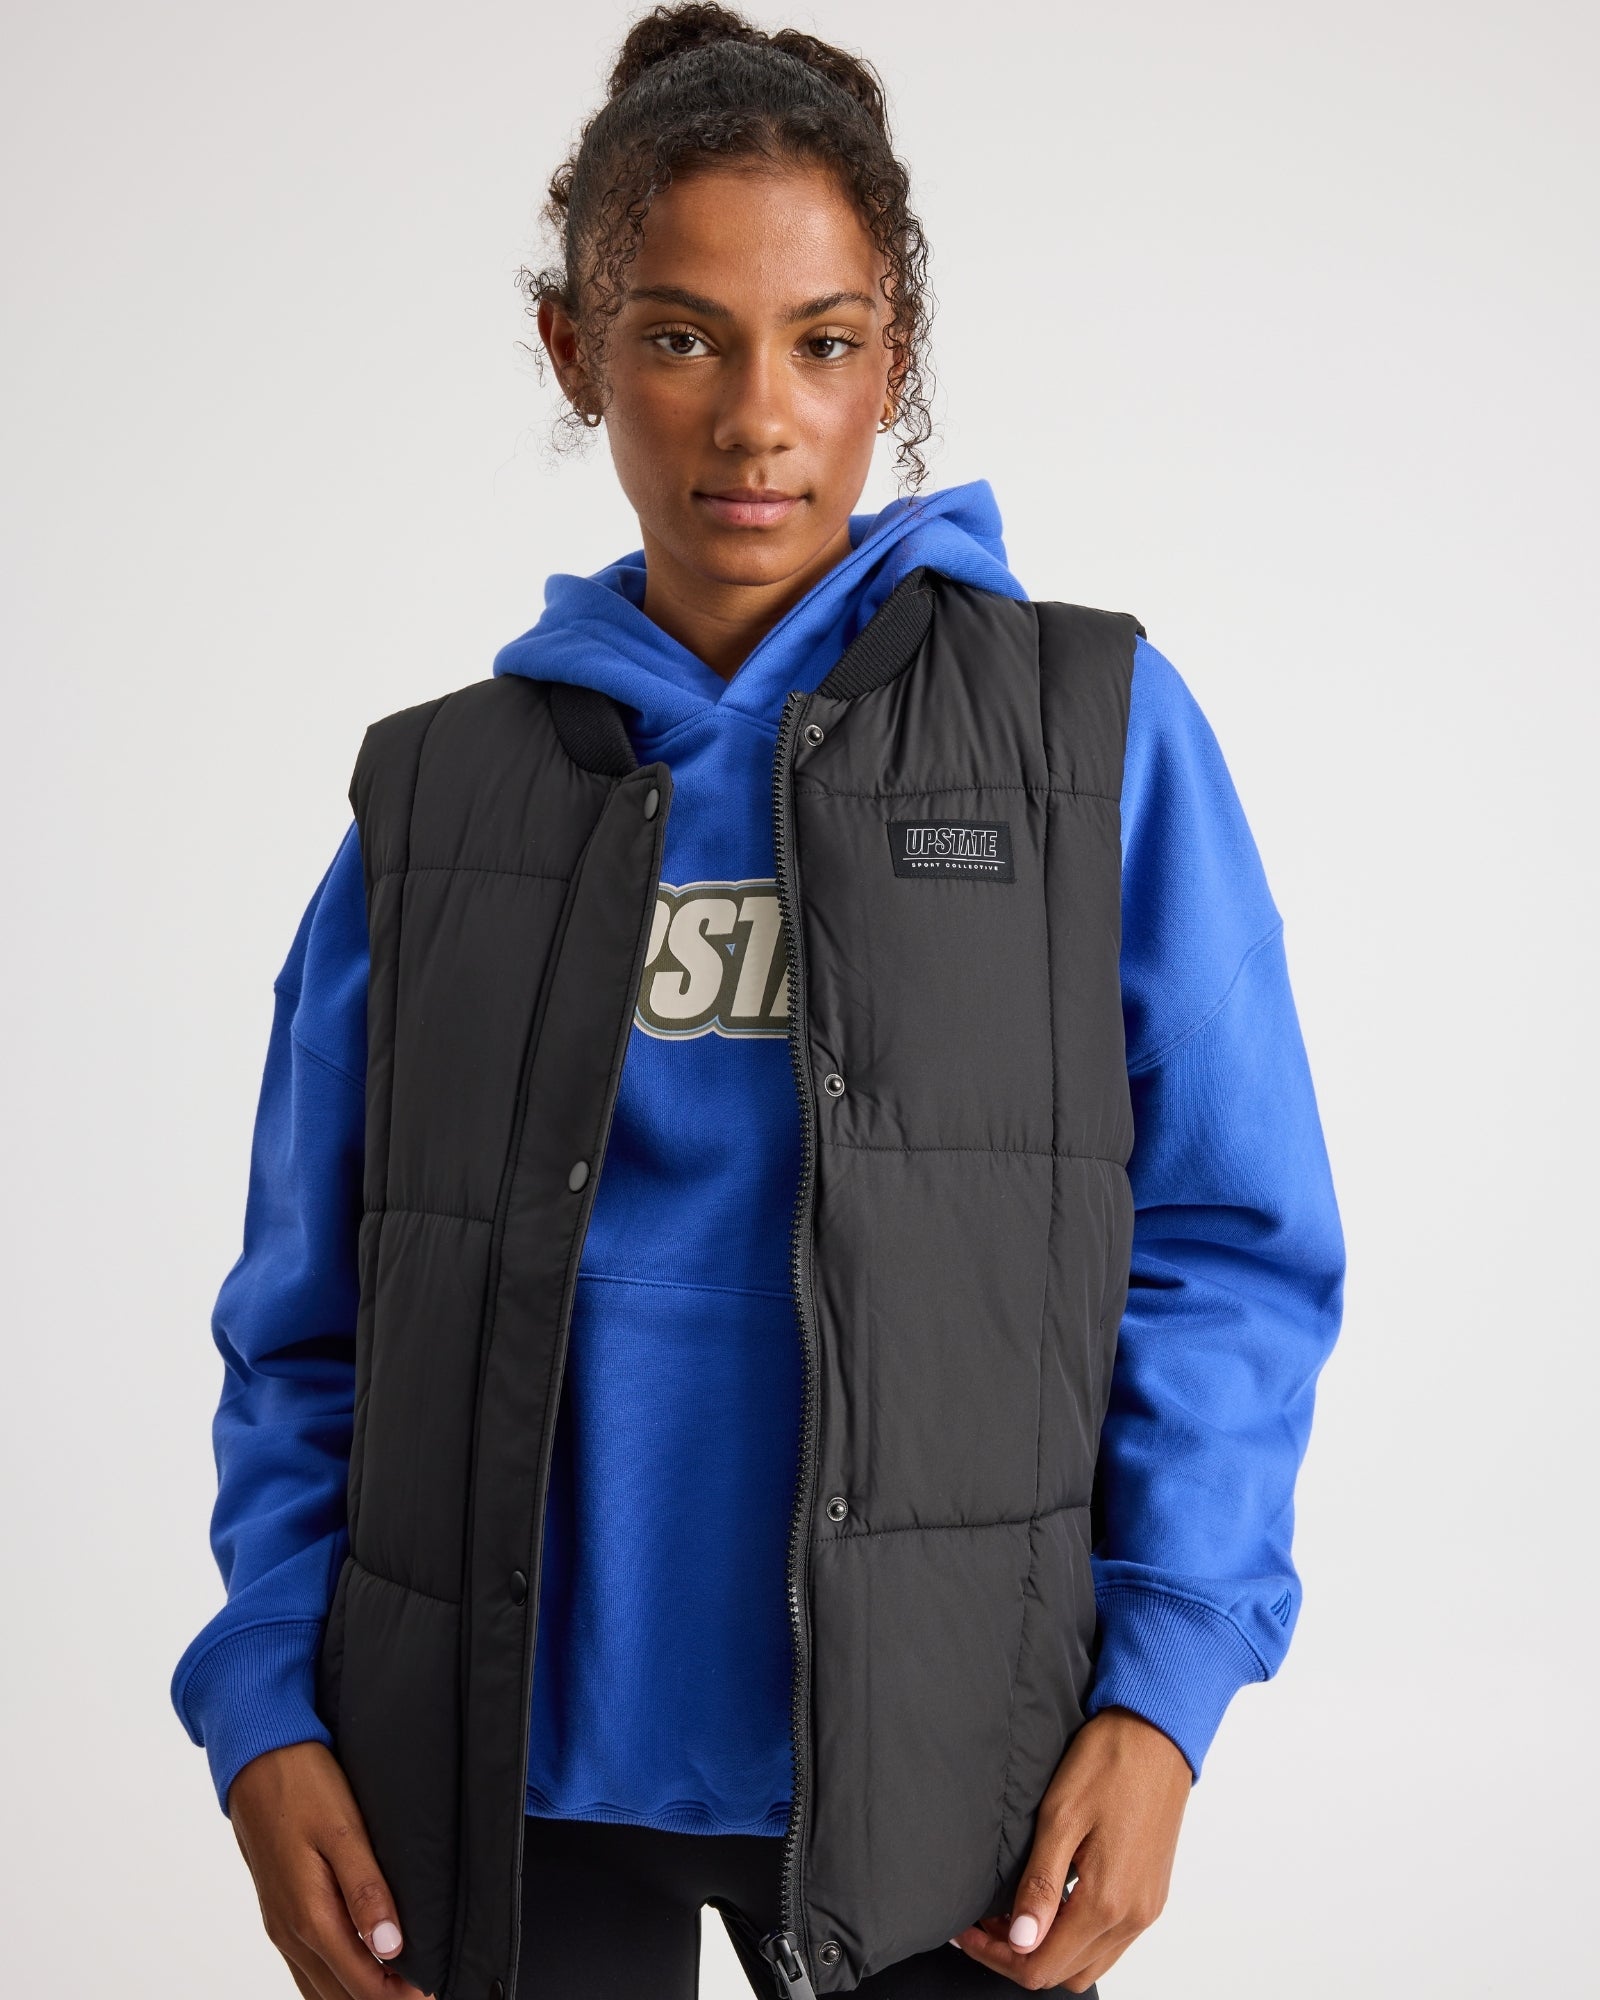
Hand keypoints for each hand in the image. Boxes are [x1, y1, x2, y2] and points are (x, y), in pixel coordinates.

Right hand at [228, 1740, 429, 1999]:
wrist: (255, 1760)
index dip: (400, 1995)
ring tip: (398, 1985)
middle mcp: (291, 1933)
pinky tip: (355, 1972)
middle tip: (425, 1990)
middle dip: (381, 1998)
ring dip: (357, 1994)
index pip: (362, 1982)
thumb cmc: (303, 1787)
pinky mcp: (278, 1913)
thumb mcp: (343, 1830)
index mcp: (311, 1917)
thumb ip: (366, 1890)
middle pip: (340, 1995)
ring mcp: (281, 1926)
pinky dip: (332, 1982)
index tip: (434, 1990)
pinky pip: (304, 1969)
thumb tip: (391, 1947)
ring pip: (319, 1988)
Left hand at [949, 1707, 1191, 1991]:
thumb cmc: (1108, 1763)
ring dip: (1048, 1950)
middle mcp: (1132, 1917)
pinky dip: (1076, 1937)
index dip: (998, 1957)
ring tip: (1013, 1914)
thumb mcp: (1060, 1818)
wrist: (1158, 1734)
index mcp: (1107, 1902)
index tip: (968, 1931)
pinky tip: (1051, 1903)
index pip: (1043, 1966)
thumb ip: (1040, 1885)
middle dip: (1019, 1956)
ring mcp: (1146, 1908)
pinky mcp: (1151, 1895)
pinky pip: (1110, 1941)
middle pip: (1065, 1973)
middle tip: (985, 1922)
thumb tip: (1021, 1941)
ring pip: (1089, 1963)